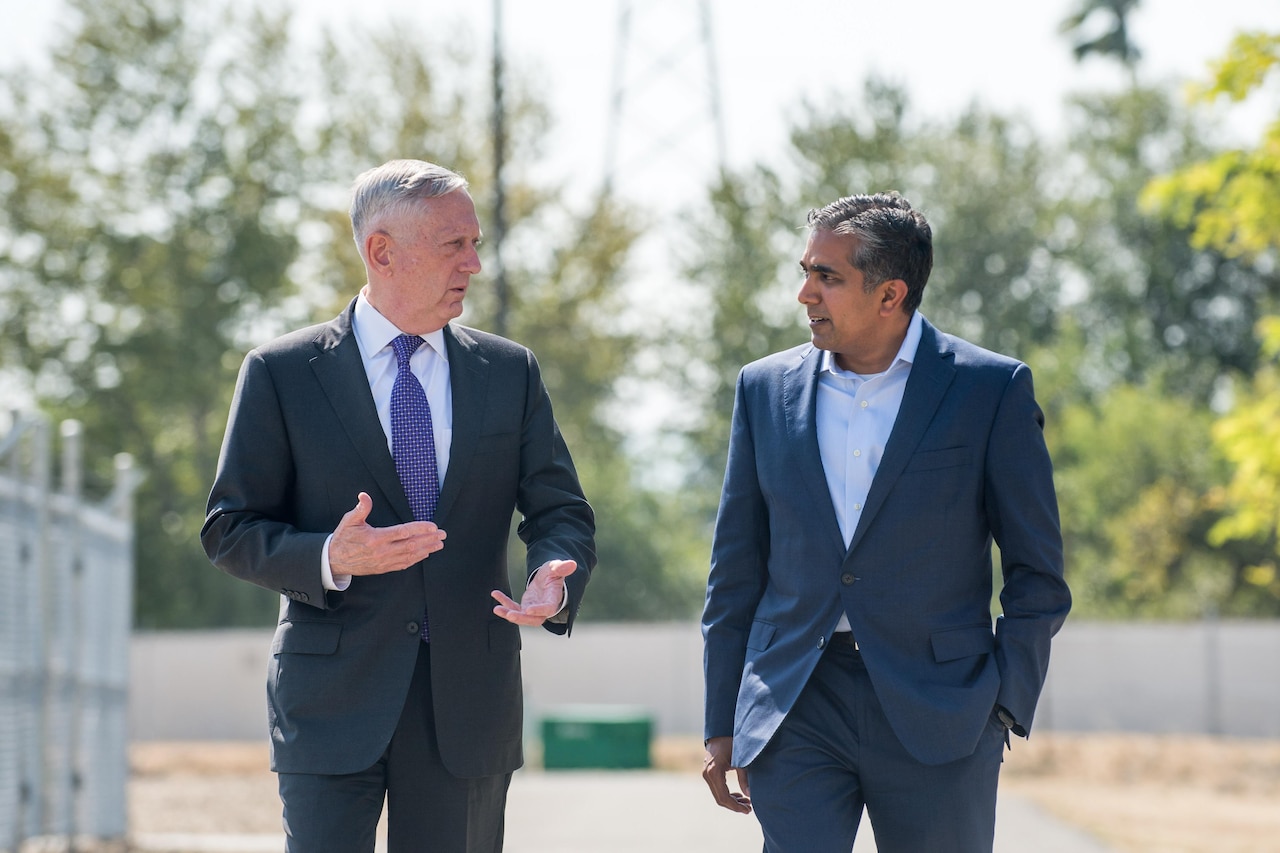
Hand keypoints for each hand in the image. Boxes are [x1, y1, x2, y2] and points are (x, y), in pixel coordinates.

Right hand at [328, 492, 445, 575]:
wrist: (334, 561)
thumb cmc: (344, 538)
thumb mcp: (349, 520)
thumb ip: (361, 508)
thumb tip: (364, 495)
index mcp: (375, 538)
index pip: (402, 532)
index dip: (419, 529)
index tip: (433, 526)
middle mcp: (382, 552)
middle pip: (411, 545)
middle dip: (429, 539)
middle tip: (443, 534)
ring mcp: (383, 562)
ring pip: (410, 556)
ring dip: (426, 550)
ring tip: (439, 544)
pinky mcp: (383, 568)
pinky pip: (403, 564)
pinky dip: (416, 559)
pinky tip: (426, 554)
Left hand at [491, 559, 575, 624]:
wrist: (548, 579)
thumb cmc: (554, 573)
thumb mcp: (556, 568)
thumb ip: (562, 567)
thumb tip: (572, 564)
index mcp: (553, 599)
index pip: (548, 609)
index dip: (539, 610)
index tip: (528, 609)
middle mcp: (544, 608)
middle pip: (534, 619)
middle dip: (522, 619)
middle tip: (510, 615)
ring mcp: (533, 609)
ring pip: (522, 617)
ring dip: (509, 614)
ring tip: (497, 609)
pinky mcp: (525, 607)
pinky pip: (513, 608)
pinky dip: (504, 604)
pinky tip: (495, 594)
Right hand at [702, 736, 750, 813]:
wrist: (720, 733)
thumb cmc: (732, 743)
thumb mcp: (741, 760)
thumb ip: (745, 778)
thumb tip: (749, 795)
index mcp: (714, 772)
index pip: (724, 797)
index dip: (736, 806)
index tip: (748, 810)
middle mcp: (707, 775)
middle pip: (720, 799)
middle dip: (735, 806)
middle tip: (749, 809)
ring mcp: (706, 775)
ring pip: (718, 796)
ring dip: (732, 801)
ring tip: (747, 803)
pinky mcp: (708, 774)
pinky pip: (717, 790)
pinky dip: (728, 795)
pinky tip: (739, 796)